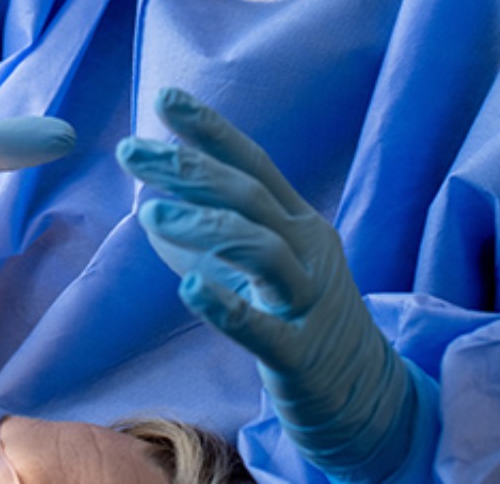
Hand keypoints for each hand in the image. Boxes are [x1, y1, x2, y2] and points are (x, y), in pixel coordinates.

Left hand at [117, 88, 418, 479]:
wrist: (367, 399)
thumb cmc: (303, 322)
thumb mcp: (266, 268)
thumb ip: (215, 237)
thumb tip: (154, 206)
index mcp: (299, 222)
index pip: (253, 163)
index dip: (211, 129)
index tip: (165, 99)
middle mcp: (309, 250)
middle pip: (249, 195)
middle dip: (189, 168)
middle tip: (132, 151)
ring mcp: (309, 300)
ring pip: (260, 248)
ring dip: (201, 226)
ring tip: (148, 214)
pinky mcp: (301, 354)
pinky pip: (262, 327)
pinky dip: (225, 303)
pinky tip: (187, 287)